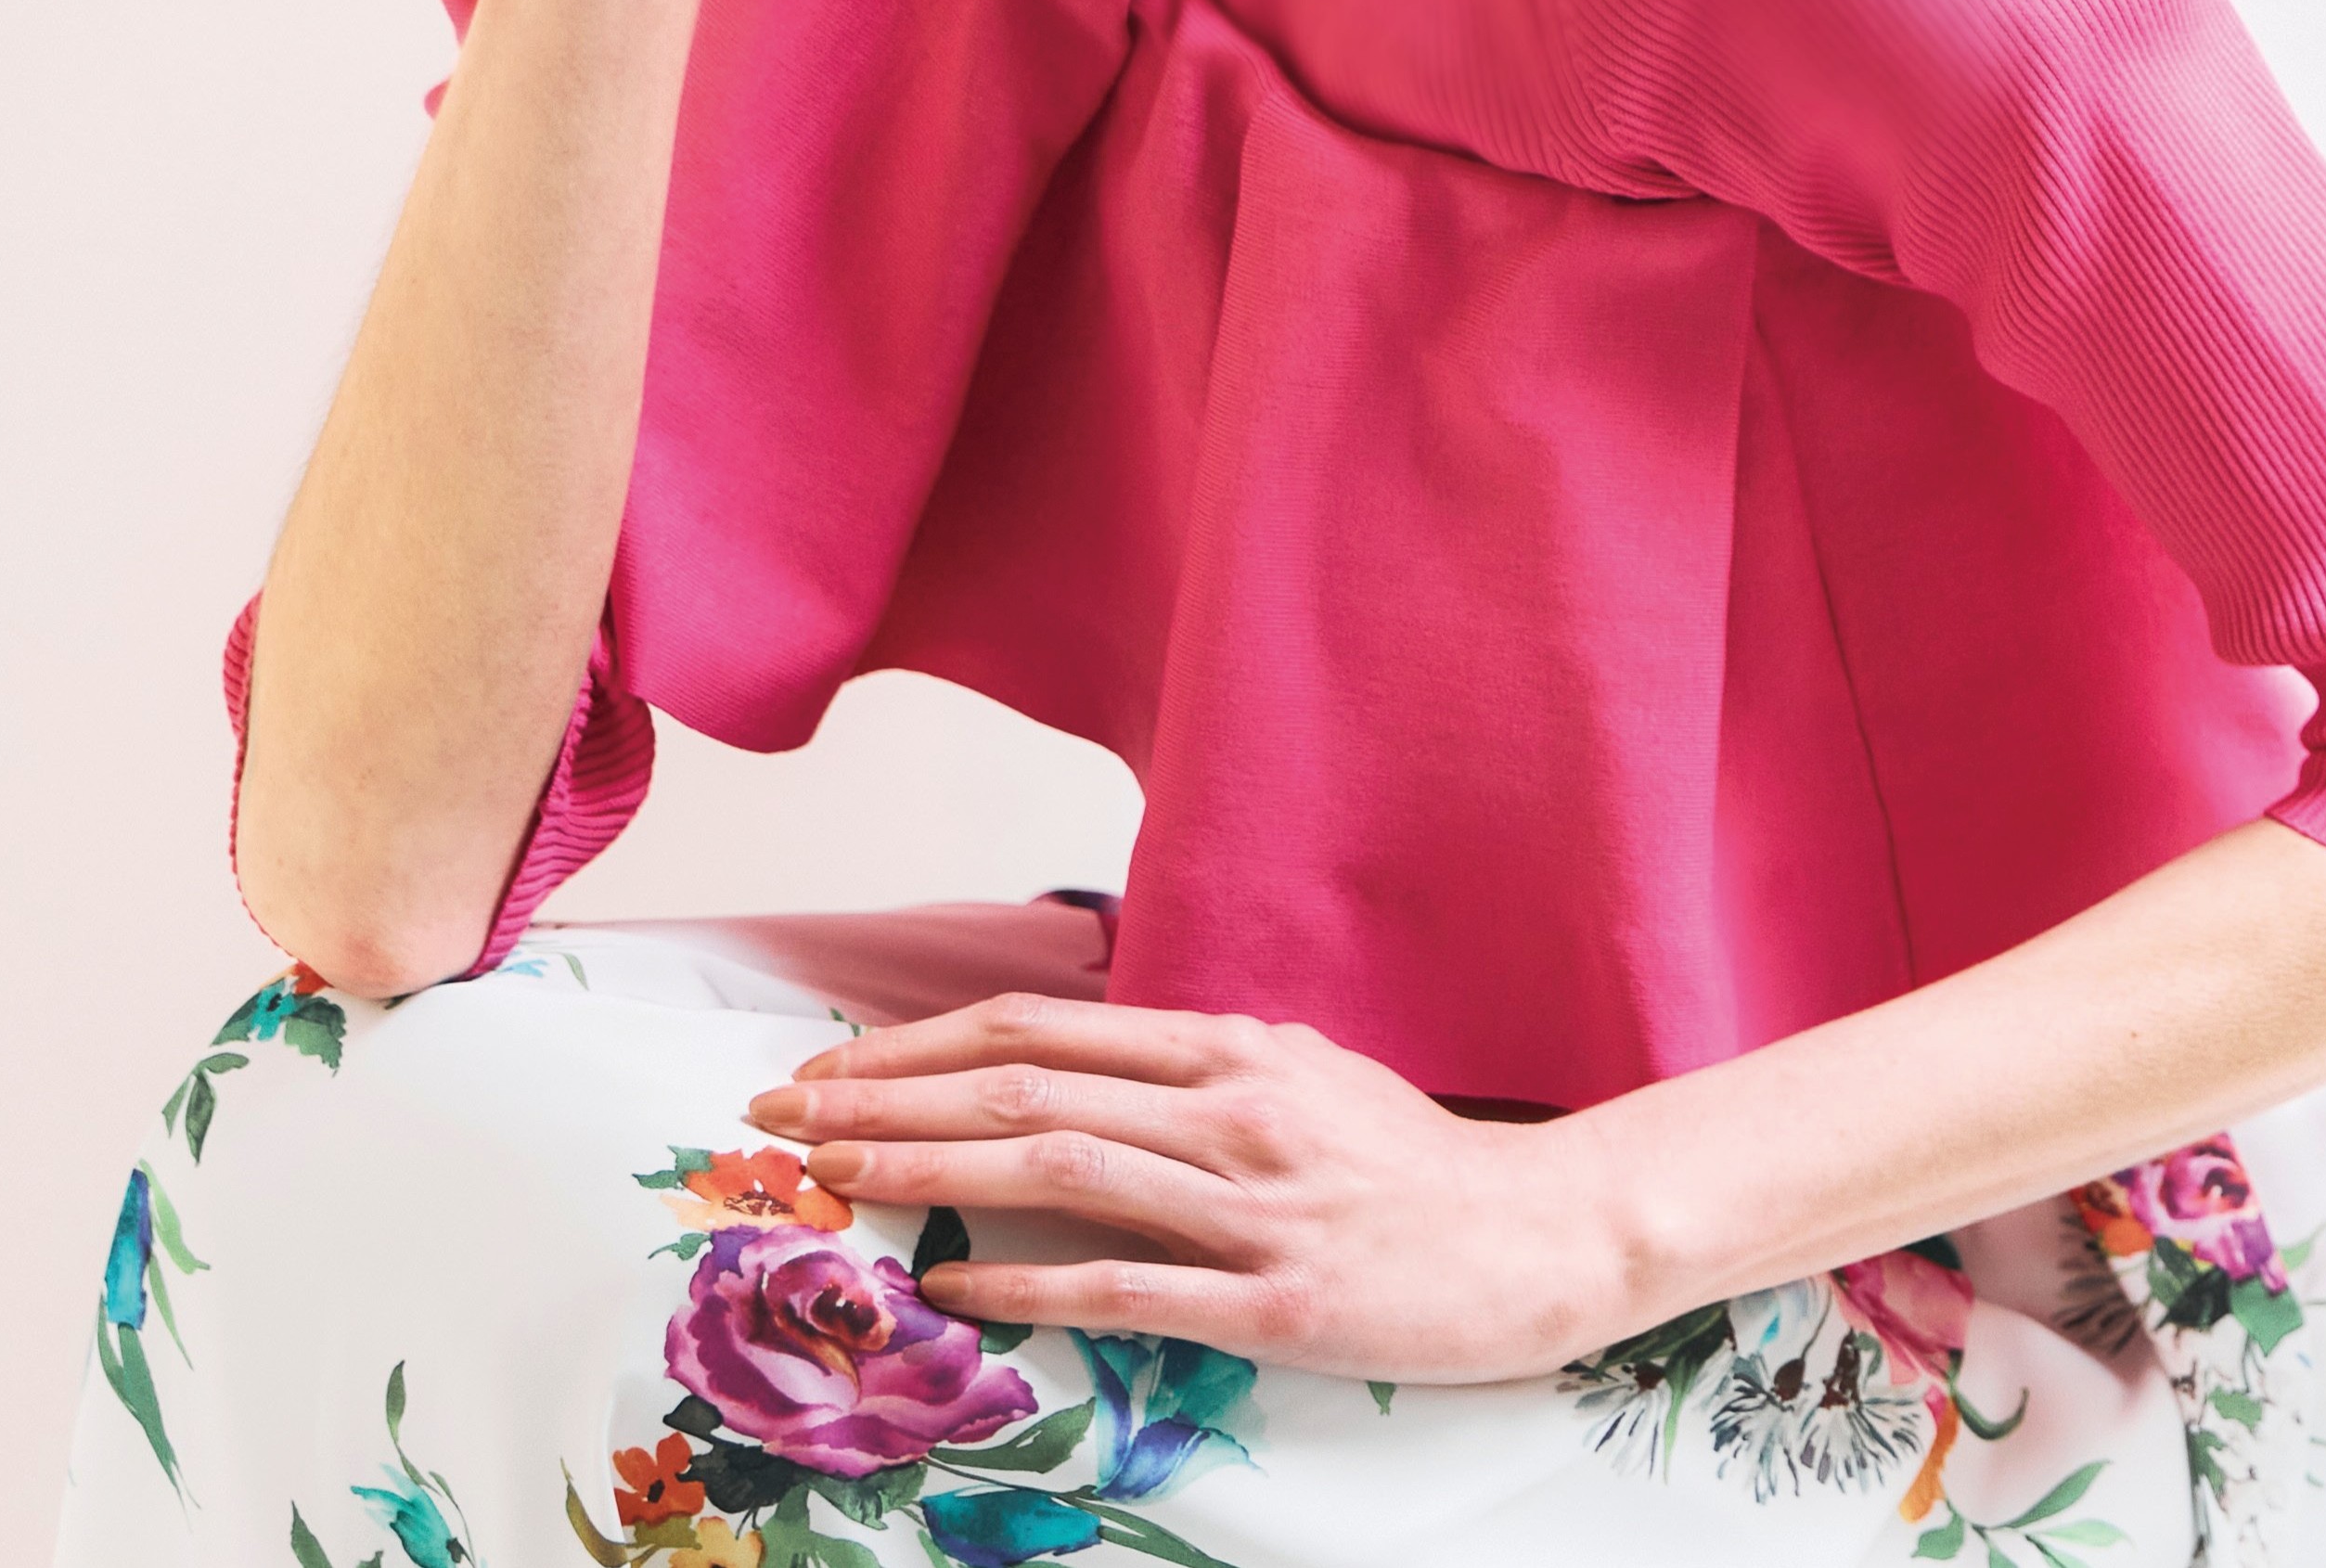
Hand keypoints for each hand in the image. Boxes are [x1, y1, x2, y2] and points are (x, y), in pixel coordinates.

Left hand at [743, 994, 1636, 1384]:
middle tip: (785, 1112)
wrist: (1541, 1233)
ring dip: (929, 1167)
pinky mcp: (1276, 1297)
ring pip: (1057, 1166)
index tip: (835, 1063)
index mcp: (1231, 1048)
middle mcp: (1230, 1107)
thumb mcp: (1305, 1079)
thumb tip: (1092, 1071)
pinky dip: (1029, 1279)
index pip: (1043, 1029)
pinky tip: (953, 1282)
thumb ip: (1201, 1071)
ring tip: (834, 1175)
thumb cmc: (1416, 1163)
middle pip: (1026, 1084)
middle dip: (889, 1094)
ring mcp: (1251, 1202)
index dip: (924, 1042)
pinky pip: (1128, 1283)